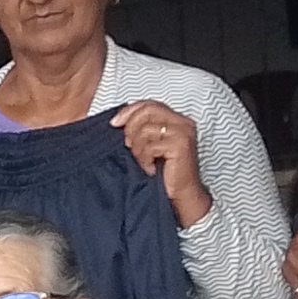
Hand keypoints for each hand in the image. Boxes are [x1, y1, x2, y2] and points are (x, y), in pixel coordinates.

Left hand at [110, 101, 210, 224]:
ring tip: (143, 162)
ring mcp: (183, 133)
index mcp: (176, 119)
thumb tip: (117, 120)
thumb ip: (140, 129)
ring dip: (137, 149)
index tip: (114, 123)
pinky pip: (150, 146)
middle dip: (131, 130)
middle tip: (129, 147)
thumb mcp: (149, 146)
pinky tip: (149, 169)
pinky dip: (144, 159)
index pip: (149, 104)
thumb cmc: (162, 172)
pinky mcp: (180, 146)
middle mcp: (183, 123)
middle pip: (146, 112)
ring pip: (145, 130)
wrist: (180, 194)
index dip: (129, 111)